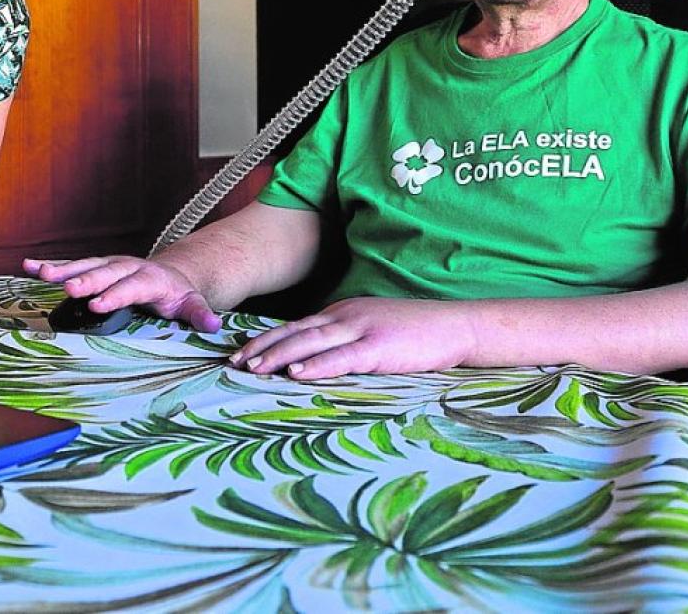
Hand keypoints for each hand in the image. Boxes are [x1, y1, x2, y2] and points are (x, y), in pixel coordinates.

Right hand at [23, 255, 221, 330]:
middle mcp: (127, 267)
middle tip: (68, 289)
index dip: (116, 294)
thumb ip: (200, 313)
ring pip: (85, 266)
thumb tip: (214, 324)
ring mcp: (109, 265)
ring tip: (40, 272)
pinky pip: (72, 266)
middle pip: (105, 273)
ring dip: (63, 269)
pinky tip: (29, 266)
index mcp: (150, 278)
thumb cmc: (178, 294)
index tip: (99, 305)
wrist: (171, 274)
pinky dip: (50, 265)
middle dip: (87, 281)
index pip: (133, 286)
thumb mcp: (193, 303)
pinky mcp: (95, 268)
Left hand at [229, 298, 473, 380]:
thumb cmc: (416, 334)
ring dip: (279, 356)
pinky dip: (316, 365)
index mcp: (343, 313)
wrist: (455, 325)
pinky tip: (296, 373)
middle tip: (232, 363)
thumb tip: (317, 360)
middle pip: (295, 332)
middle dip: (261, 348)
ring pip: (311, 342)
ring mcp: (362, 329)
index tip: (240, 353)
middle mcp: (346, 316)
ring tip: (253, 369)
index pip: (296, 326)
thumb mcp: (373, 331)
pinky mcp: (379, 347)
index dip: (266, 339)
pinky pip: (342, 357)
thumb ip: (346, 340)